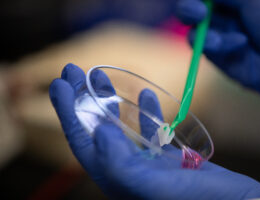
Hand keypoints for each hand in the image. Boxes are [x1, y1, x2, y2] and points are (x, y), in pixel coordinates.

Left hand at [49, 63, 259, 198]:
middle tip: (73, 71)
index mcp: (118, 180)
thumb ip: (123, 165)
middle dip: (82, 100)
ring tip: (99, 76)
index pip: (84, 142)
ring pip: (120, 127)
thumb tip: (100, 131)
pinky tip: (146, 95)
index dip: (69, 113)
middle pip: (97, 131)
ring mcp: (147, 164)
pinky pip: (150, 130)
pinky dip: (146, 112)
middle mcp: (128, 172)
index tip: (60, 83)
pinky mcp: (167, 158)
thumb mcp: (157, 187)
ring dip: (109, 101)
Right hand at [177, 0, 259, 101]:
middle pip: (194, 10)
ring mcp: (225, 35)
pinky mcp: (223, 57)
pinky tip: (239, 44)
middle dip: (189, 10)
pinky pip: (206, 49)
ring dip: (203, 32)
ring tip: (218, 39)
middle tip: (196, 13)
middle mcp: (229, 13)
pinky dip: (218, 46)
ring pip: (196, 31)